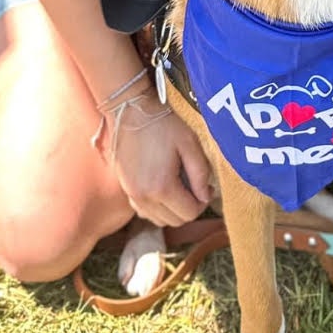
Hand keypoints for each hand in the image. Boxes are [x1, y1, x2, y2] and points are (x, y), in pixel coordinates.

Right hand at [107, 91, 213, 225]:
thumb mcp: (190, 144)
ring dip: (174, 210)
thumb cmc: (162, 125)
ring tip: (180, 186)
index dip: (202, 203)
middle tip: (196, 187)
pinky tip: (164, 188)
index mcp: (162, 187)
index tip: (207, 187)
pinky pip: (145, 212)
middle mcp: (144, 197)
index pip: (189, 213)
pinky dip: (158, 208)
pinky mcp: (126, 190)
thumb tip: (206, 197)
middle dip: (189, 208)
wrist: (129, 112)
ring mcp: (132, 195)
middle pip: (175, 221)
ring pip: (160, 220)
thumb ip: (201, 174)